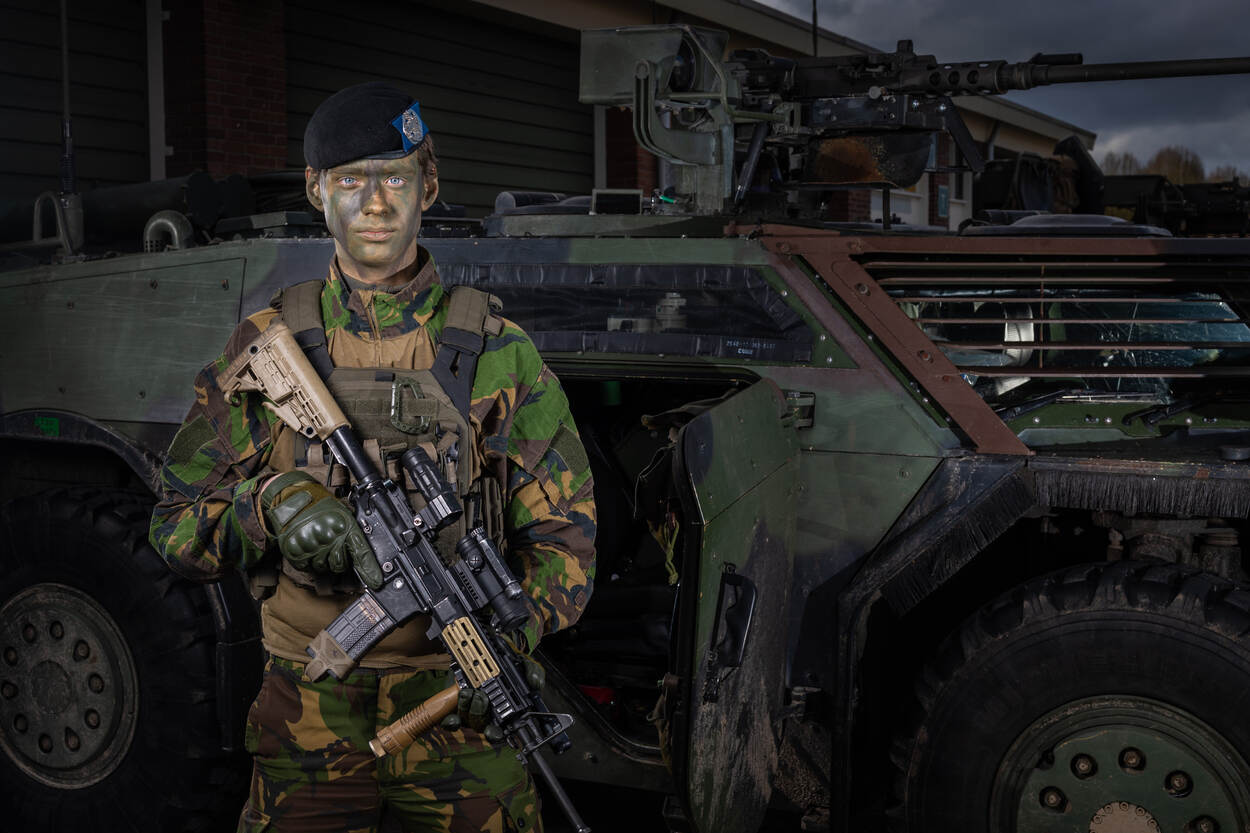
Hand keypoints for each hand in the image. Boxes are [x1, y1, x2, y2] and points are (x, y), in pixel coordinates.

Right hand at [260, 471, 382, 588]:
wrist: (294, 498)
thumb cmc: (321, 507)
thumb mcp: (343, 514)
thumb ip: (353, 534)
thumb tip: (366, 555)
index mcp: (344, 525)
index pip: (360, 551)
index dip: (369, 569)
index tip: (375, 581)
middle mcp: (328, 536)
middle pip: (339, 565)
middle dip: (337, 560)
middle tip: (331, 546)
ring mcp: (310, 544)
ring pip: (322, 567)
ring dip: (321, 559)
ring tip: (317, 542)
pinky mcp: (295, 550)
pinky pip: (305, 566)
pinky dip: (306, 560)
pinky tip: (307, 546)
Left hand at [438, 634, 544, 740]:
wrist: (490, 646)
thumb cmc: (509, 661)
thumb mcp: (524, 662)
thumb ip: (532, 672)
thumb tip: (536, 685)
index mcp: (505, 710)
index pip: (501, 730)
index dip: (496, 734)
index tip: (494, 732)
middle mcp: (488, 714)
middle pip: (482, 725)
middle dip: (479, 713)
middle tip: (481, 696)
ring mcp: (472, 711)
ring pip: (467, 720)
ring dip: (466, 708)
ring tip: (468, 691)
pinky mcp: (458, 705)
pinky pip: (453, 720)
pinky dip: (451, 719)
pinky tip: (451, 714)